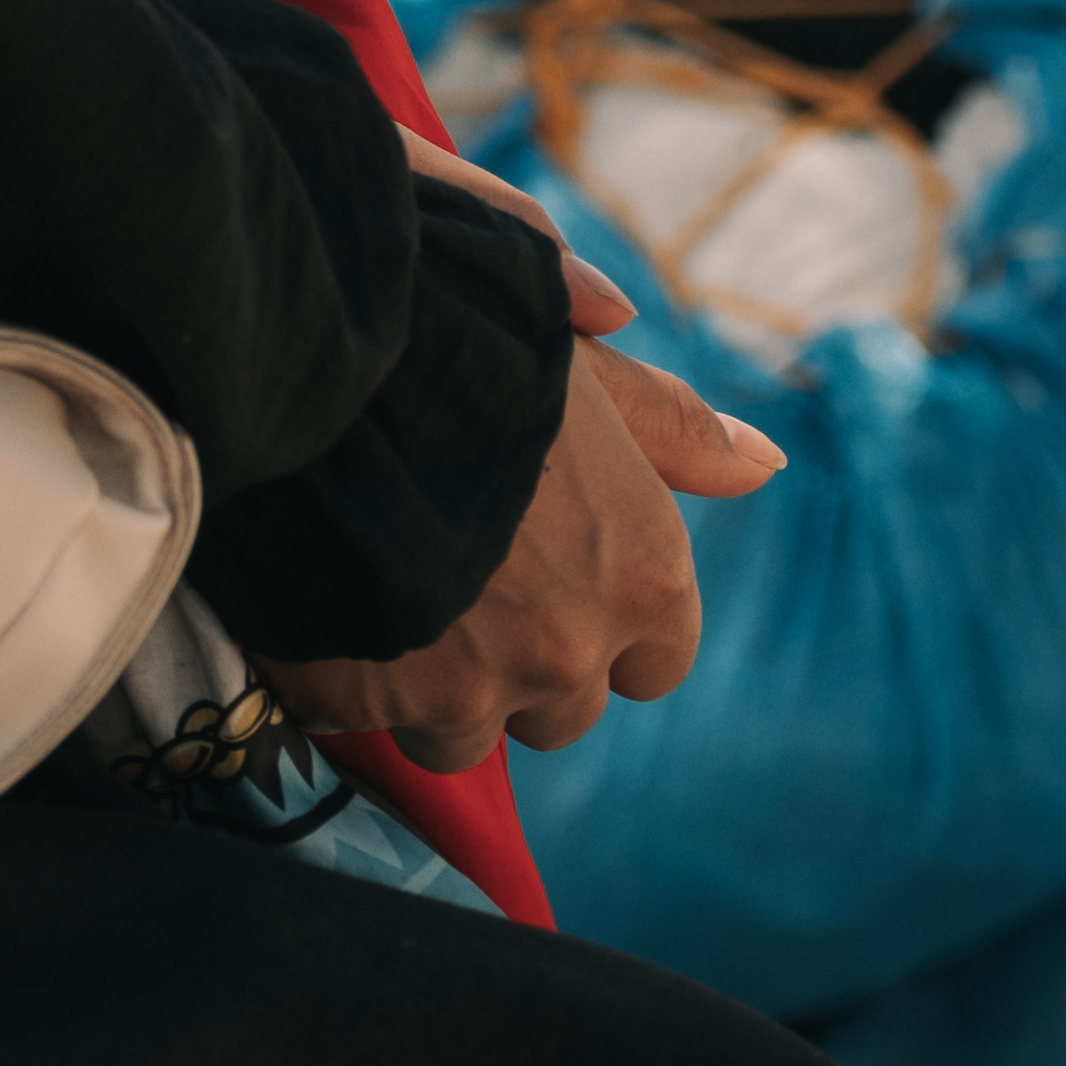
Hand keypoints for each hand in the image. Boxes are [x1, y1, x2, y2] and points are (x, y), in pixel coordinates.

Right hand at [292, 266, 782, 776]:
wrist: (303, 354)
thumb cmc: (455, 330)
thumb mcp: (576, 357)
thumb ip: (667, 422)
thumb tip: (763, 463)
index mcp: (640, 569)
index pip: (659, 663)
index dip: (607, 624)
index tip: (554, 582)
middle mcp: (569, 649)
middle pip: (562, 713)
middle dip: (518, 664)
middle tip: (457, 581)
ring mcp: (462, 690)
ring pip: (460, 735)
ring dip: (429, 688)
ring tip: (380, 593)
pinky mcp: (358, 706)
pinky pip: (360, 720)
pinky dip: (341, 679)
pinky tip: (317, 595)